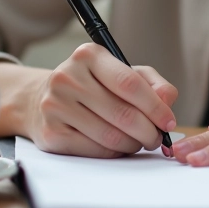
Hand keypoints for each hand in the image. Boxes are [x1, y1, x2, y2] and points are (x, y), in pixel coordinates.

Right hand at [2, 44, 177, 157]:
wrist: (40, 100)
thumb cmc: (92, 86)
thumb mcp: (122, 73)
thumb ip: (151, 82)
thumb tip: (167, 100)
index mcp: (88, 55)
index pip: (130, 83)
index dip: (155, 106)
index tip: (168, 121)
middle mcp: (67, 77)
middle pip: (123, 114)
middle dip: (148, 131)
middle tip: (157, 138)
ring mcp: (55, 106)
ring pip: (111, 136)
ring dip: (133, 144)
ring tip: (138, 141)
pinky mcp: (51, 133)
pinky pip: (95, 150)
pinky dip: (114, 152)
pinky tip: (117, 146)